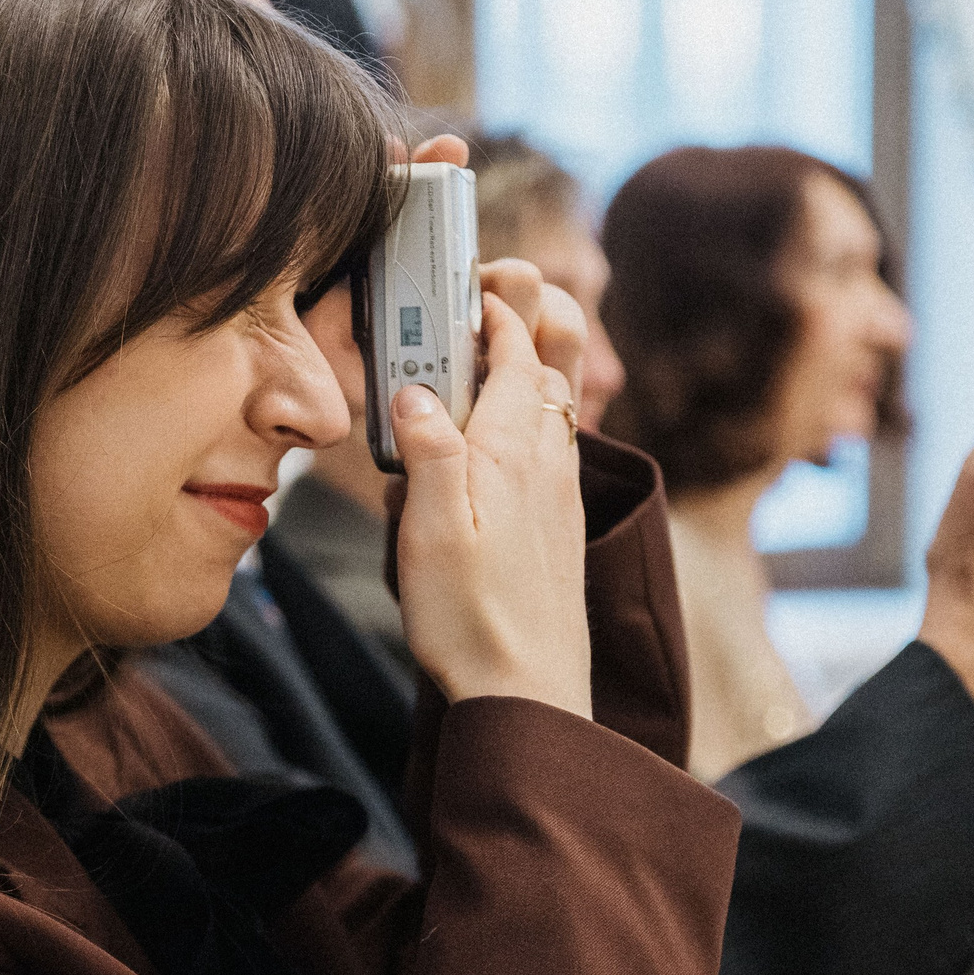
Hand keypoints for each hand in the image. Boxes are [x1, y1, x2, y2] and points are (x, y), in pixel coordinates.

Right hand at [390, 255, 589, 717]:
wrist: (528, 690)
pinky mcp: (559, 522)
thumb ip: (428, 446)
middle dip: (527, 318)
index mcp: (513, 447)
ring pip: (556, 403)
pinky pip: (553, 443)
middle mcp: (548, 458)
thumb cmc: (474, 616)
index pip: (514, 349)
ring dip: (529, 364)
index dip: (494, 307)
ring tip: (492, 350)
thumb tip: (413, 386)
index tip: (464, 283)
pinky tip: (501, 437)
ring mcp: (560, 490)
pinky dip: (530, 414)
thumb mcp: (432, 526)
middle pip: (549, 363)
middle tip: (488, 297)